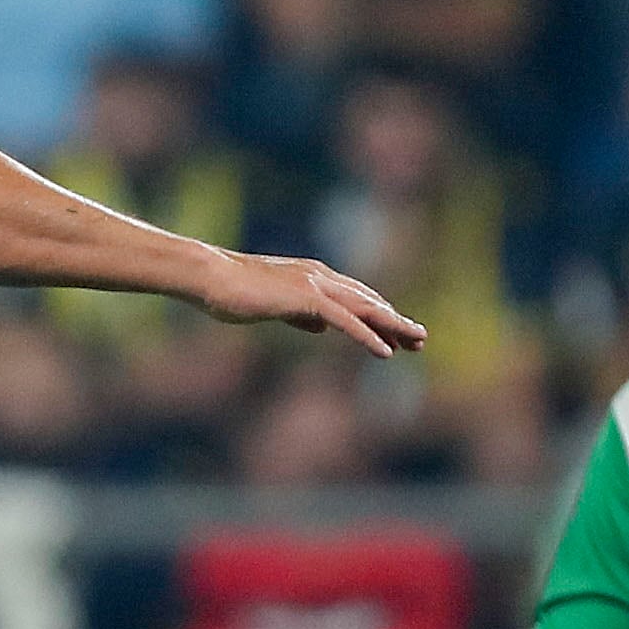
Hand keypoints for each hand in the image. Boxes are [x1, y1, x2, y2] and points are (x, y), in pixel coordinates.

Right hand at [201, 249, 423, 357]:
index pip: (354, 298)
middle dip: (395, 321)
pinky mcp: (307, 299)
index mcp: (311, 277)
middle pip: (368, 301)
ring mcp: (315, 286)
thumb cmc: (228, 290)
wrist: (208, 276)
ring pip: (365, 309)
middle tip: (420, 339)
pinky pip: (346, 321)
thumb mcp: (270, 305)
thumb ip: (298, 315)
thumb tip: (320, 328)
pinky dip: (367, 336)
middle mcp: (320, 277)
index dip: (377, 316)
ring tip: (416, 343)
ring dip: (393, 327)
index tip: (395, 333)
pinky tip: (385, 353)